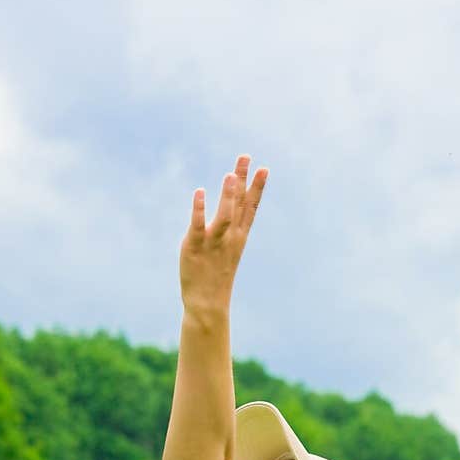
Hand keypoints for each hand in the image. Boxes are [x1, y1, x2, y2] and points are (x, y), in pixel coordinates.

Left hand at [180, 154, 267, 314]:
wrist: (208, 303)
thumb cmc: (217, 274)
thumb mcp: (229, 249)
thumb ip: (231, 227)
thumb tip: (233, 206)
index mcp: (238, 236)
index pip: (251, 208)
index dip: (257, 188)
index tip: (264, 168)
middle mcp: (229, 237)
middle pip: (238, 205)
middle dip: (242, 180)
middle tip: (245, 156)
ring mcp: (213, 242)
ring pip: (224, 216)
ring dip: (228, 196)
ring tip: (230, 174)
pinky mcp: (194, 247)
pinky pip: (197, 226)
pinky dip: (199, 210)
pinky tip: (199, 192)